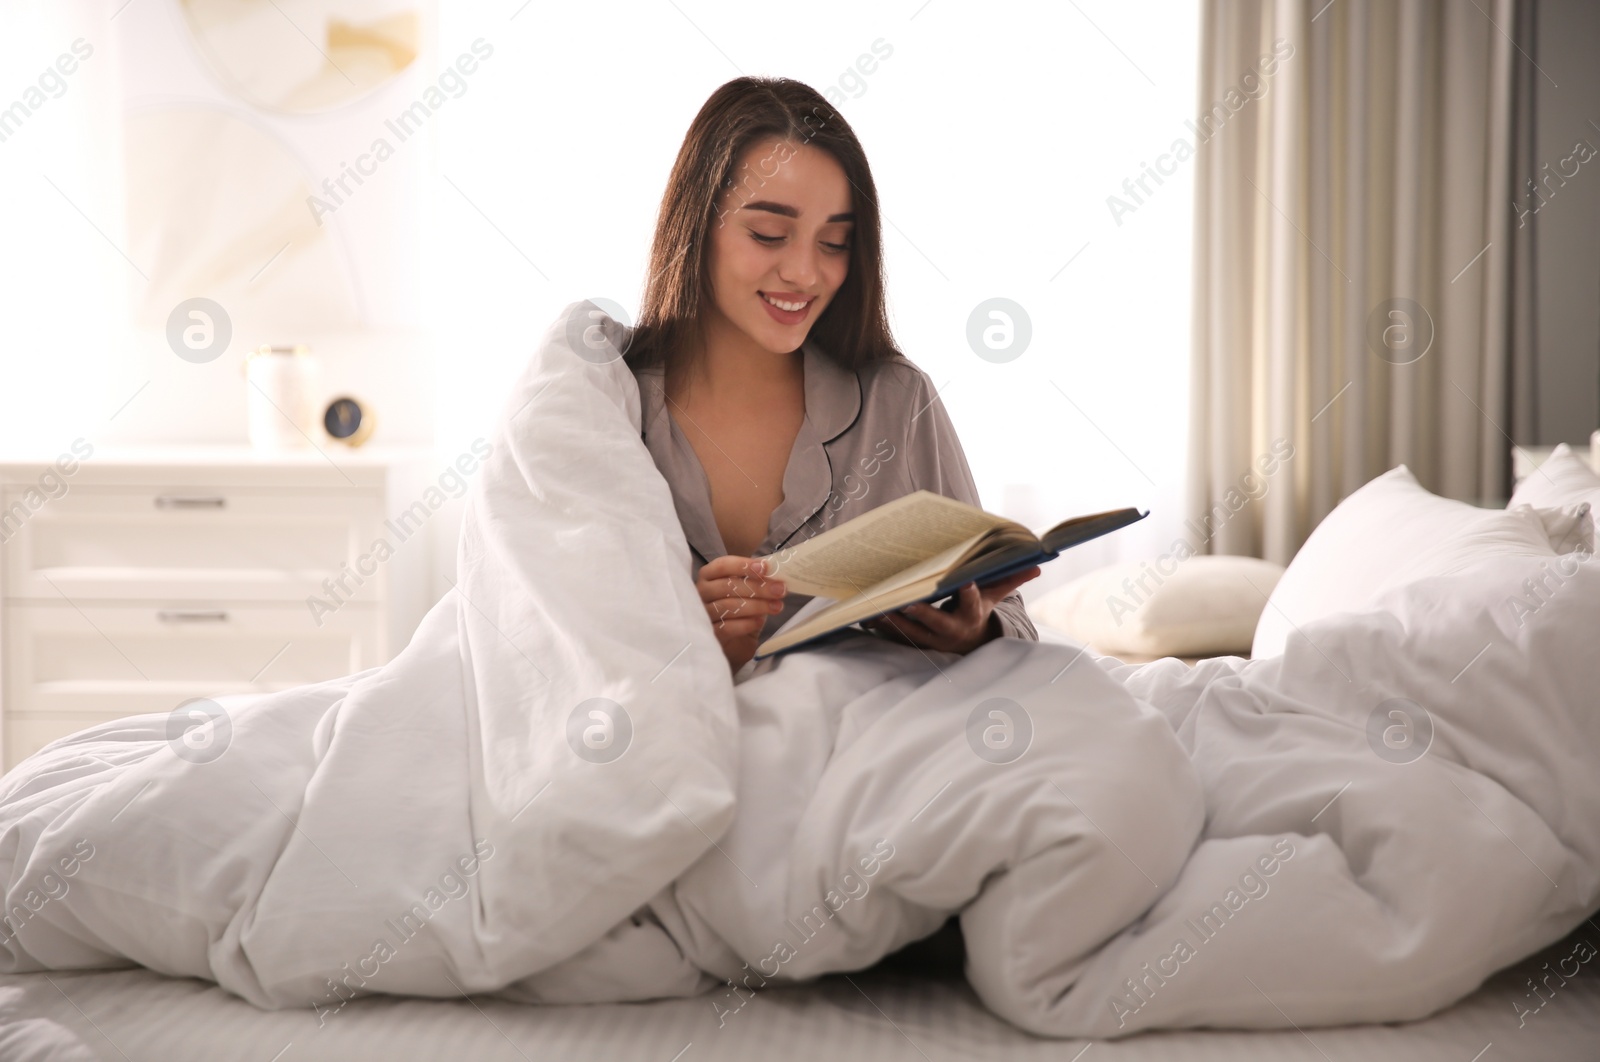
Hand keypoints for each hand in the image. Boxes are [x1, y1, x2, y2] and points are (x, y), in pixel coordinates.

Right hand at [695, 554, 786, 671]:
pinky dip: (746, 624)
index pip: (723, 565)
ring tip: (776, 607)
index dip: (744, 565)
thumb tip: (777, 574)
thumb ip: (758, 579)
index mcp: (709, 575)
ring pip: (728, 606)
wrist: (735, 641)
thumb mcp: (748, 590)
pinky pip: (727, 627)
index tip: (766, 568)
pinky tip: (760, 621)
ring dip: (757, 605)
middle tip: (780, 590)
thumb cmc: (740, 607)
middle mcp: (702, 592)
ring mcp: (703, 613)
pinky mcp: (710, 633)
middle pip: (728, 586)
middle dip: (757, 587)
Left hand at [861, 566, 1039, 654]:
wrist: (966, 644)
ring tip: (877, 607)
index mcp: (971, 615)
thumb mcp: (993, 597)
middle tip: (907, 603)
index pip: (973, 603)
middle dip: (922, 614)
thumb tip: (1037, 563)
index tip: (967, 582)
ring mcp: (930, 639)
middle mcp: (950, 630)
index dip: (970, 593)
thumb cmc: (977, 612)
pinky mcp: (913, 643)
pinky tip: (864, 615)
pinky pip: (894, 637)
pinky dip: (880, 627)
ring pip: (910, 632)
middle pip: (936, 622)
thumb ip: (1009, 579)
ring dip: (893, 621)